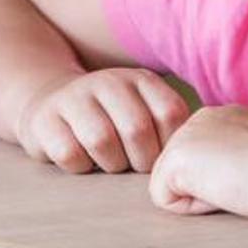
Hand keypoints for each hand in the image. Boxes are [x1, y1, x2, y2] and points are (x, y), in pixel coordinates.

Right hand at [10, 67, 191, 173]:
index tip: (160, 156)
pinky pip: (70, 154)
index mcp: (140, 80)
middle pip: (137, 131)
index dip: (168, 146)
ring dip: (110, 164)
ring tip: (109, 162)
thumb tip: (203, 157)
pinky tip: (81, 159)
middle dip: (139, 161)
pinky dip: (80, 167)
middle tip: (133, 165)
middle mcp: (107, 82)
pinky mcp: (44, 120)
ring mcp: (73, 98)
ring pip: (101, 142)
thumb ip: (172, 126)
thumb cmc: (111, 119)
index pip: (169, 114)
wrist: (50, 103)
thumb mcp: (144, 109)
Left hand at [148, 105, 247, 220]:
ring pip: (173, 189)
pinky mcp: (175, 158)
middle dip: (211, 190)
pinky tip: (225, 191)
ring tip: (239, 185)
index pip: (203, 166)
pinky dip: (195, 207)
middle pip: (185, 177)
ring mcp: (184, 135)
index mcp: (221, 118)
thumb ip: (237, 158)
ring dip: (205, 198)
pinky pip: (166, 201)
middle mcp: (198, 119)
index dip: (228, 183)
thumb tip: (228, 179)